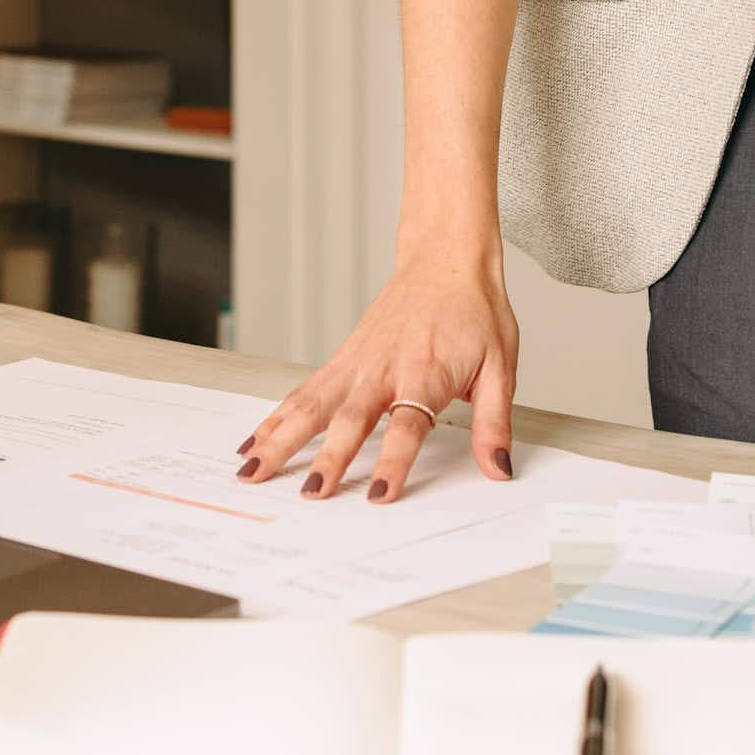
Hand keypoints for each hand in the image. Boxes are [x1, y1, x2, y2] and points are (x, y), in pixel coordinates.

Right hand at [236, 248, 516, 502]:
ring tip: (253, 469)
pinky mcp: (343, 356)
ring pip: (313, 404)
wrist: (446, 259)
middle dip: (328, 458)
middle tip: (310, 493)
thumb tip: (498, 470)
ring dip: (282, 438)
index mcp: (426, 373)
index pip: (408, 425)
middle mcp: (385, 368)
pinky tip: (255, 439)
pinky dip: (277, 415)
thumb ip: (493, 423)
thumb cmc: (474, 312)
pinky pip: (305, 390)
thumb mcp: (501, 366)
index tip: (379, 495)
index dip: (394, 461)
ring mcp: (358, 362)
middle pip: (350, 418)